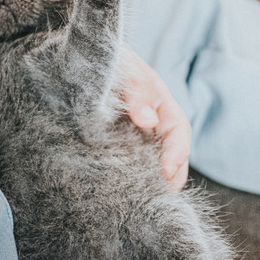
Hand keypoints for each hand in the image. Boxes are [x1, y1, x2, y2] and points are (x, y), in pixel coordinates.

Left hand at [120, 49, 190, 190]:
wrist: (81, 61)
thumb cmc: (109, 59)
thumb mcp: (125, 69)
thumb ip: (136, 91)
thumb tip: (147, 120)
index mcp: (160, 104)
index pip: (178, 132)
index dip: (177, 154)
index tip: (167, 172)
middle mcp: (151, 122)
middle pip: (169, 154)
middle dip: (169, 177)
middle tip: (158, 198)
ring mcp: (134, 135)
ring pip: (149, 161)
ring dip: (149, 180)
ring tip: (140, 200)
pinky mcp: (115, 144)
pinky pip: (127, 162)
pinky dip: (128, 176)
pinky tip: (119, 189)